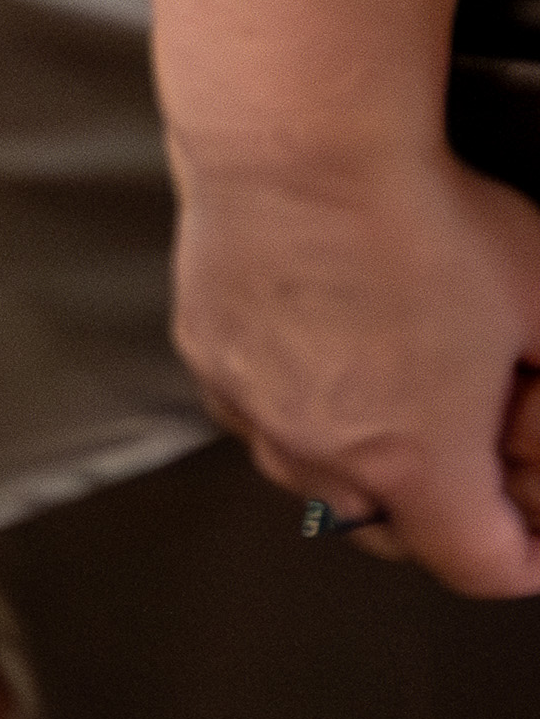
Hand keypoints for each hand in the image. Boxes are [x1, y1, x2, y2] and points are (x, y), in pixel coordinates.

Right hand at [169, 141, 539, 596]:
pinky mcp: (210, 362)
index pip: (477, 564)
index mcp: (417, 460)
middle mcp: (323, 453)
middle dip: (435, 519)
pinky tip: (327, 359)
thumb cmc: (416, 218)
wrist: (300, 154)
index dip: (523, 562)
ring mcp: (254, 412)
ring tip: (395, 414)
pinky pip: (257, 418)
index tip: (535, 547)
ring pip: (311, 481)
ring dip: (358, 468)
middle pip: (385, 534)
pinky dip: (296, 411)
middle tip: (469, 477)